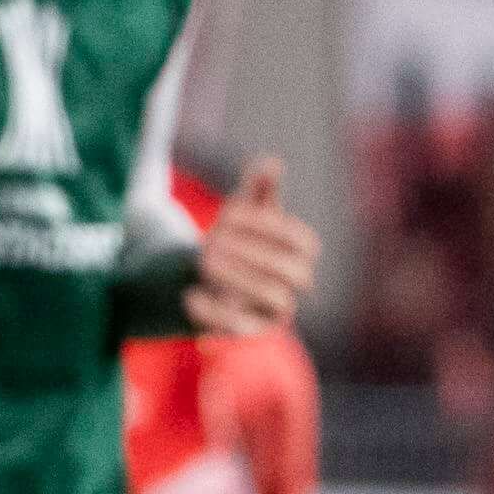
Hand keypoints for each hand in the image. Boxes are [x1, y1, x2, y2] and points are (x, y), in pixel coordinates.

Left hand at [190, 156, 317, 335]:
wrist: (204, 278)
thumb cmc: (231, 239)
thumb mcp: (240, 211)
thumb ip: (257, 188)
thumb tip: (271, 162)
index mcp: (299, 255)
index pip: (303, 242)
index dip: (269, 226)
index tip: (229, 212)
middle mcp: (294, 285)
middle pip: (298, 274)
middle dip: (256, 254)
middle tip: (211, 239)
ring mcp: (274, 310)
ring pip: (278, 302)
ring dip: (240, 279)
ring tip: (202, 260)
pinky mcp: (249, 331)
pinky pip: (243, 331)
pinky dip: (216, 314)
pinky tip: (189, 294)